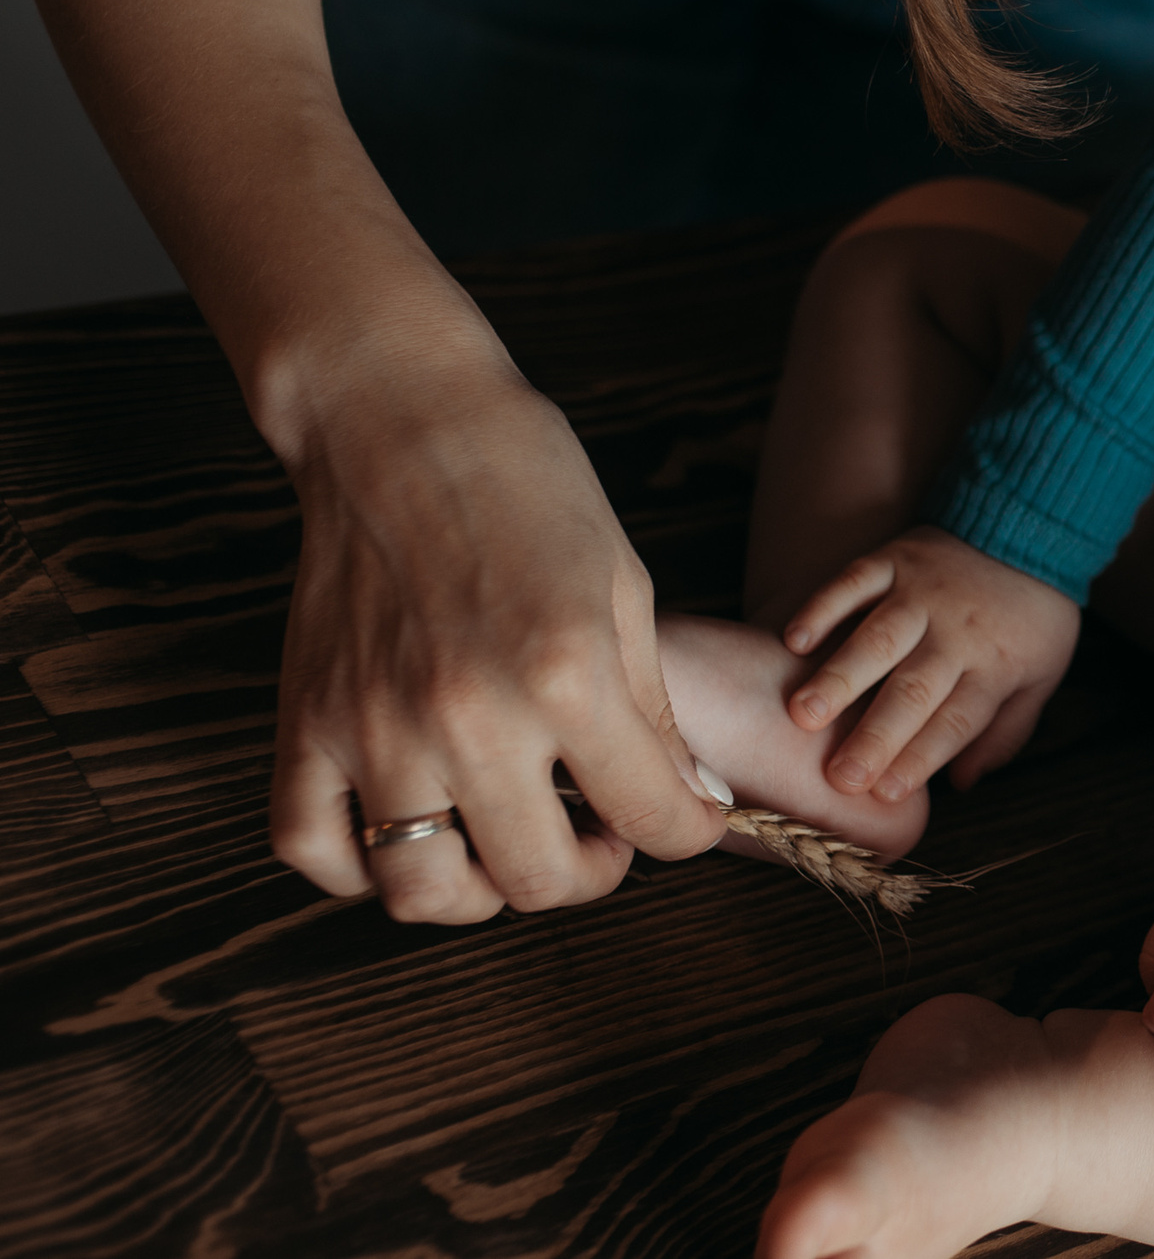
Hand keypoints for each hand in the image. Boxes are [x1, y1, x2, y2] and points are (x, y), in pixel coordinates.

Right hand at [269, 367, 728, 922]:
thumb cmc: (529, 488)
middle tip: (599, 834)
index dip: (687, 833)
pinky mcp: (305, 719)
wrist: (401, 420)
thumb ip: (654, 711)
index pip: (653, 821)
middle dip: (588, 874)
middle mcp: (468, 715)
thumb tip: (690, 800)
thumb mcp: (624, 589)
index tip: (682, 817)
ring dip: (477, 890)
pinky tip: (413, 828)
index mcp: (567, 675)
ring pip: (420, 892)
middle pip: (534, 880)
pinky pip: (314, 850)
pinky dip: (359, 868)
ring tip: (509, 839)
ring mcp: (373, 725)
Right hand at [782, 526, 1080, 801]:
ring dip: (840, 677)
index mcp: (995, 668)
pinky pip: (856, 581)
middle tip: (839, 775)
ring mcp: (924, 593)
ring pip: (879, 638)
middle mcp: (958, 633)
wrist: (1031, 527)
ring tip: (803, 715)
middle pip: (914, 690)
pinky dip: (824, 606)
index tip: (884, 793)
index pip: (956, 721)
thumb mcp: (1041, 678)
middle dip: (876, 735)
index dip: (922, 758)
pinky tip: (794, 640)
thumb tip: (962, 784)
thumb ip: (1004, 732)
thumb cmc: (1030, 620)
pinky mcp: (897, 558)